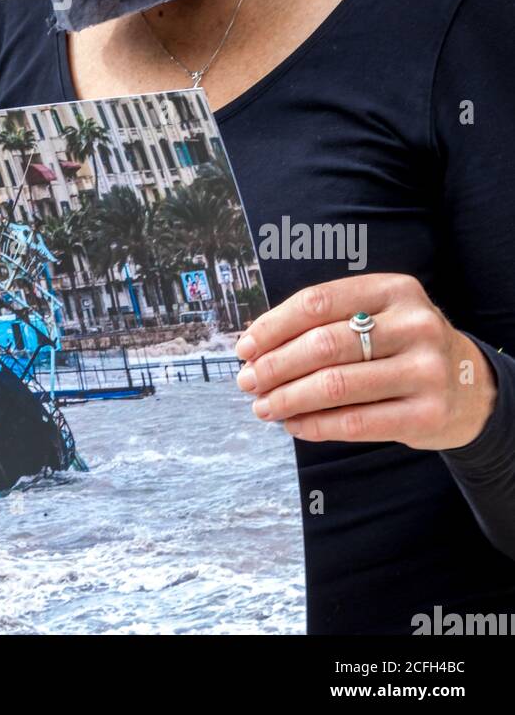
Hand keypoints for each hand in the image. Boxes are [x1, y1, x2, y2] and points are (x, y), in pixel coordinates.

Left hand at [235, 274, 496, 450]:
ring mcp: (425, 370)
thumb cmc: (403, 346)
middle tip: (247, 380)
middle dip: (274, 365)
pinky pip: (355, 422)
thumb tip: (256, 345)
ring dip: (288, 398)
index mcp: (394, 289)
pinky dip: (315, 425)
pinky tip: (294, 424)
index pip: (318, 302)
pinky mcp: (428, 414)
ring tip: (263, 405)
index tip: (245, 346)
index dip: (273, 325)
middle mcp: (414, 325)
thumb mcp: (378, 315)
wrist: (470, 386)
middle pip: (323, 344)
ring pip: (334, 385)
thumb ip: (326, 322)